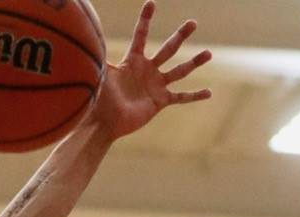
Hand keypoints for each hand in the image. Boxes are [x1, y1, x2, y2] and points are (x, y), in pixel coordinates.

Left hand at [92, 0, 211, 141]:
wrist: (106, 123)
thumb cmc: (101, 99)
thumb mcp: (102, 75)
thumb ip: (101, 57)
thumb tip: (91, 39)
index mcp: (133, 61)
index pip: (141, 36)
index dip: (145, 20)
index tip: (151, 3)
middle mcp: (147, 70)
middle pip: (168, 49)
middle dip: (180, 36)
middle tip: (193, 23)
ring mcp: (156, 85)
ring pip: (179, 71)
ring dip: (194, 62)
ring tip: (209, 53)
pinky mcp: (160, 101)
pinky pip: (181, 97)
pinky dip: (194, 95)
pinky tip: (209, 92)